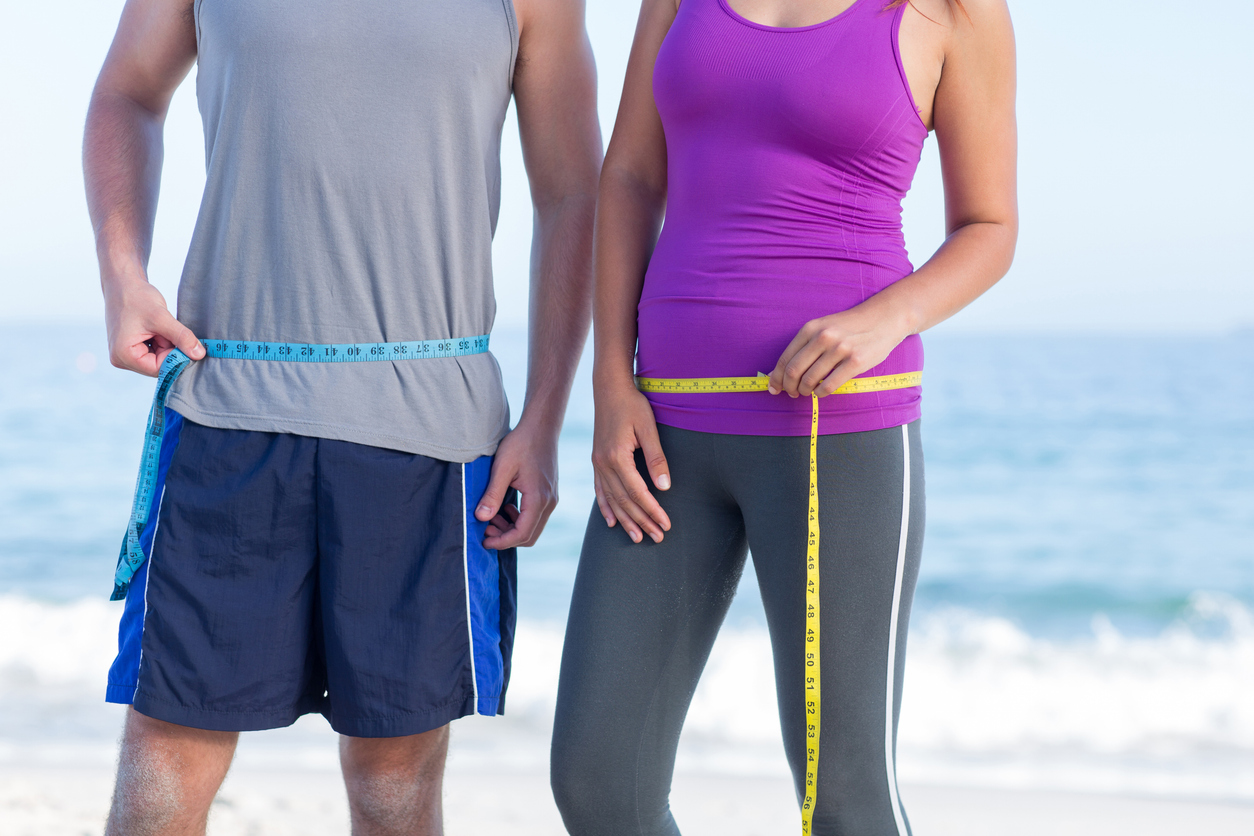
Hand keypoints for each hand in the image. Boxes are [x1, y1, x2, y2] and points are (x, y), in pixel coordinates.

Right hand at [105, 276, 204, 376]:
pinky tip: (157, 328)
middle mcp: (121, 359)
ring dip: (167, 345)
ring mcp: (125, 355)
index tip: (187, 344)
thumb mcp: (162, 318)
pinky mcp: (132, 348)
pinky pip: (154, 352)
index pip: (158, 369)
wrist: (123, 283)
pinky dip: (162, 341)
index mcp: (123, 356)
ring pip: (159, 358)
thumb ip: (182, 337)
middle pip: (158, 366)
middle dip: (170, 350)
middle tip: (170, 330)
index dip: (176, 358)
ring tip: (161, 327)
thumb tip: (200, 355)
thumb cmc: (136, 297)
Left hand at [475, 419, 559, 549]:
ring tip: (491, 518)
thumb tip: (480, 518)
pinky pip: (535, 516)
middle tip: (485, 530)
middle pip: (529, 536)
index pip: (522, 534)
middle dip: (506, 538)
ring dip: (511, 528)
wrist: (542, 426)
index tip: (483, 540)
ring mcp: (551, 498)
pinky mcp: (549, 493)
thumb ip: (492, 495)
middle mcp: (549, 502)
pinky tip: (504, 508)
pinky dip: (519, 519)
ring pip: (533, 527)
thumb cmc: (522, 443)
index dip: (501, 542)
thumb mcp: (502, 468)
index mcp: (538, 498)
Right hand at [590, 382, 670, 543]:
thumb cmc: (633, 405)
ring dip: (625, 520)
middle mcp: (604, 464)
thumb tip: (665, 487)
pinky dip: (606, 507)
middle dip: (642, 521)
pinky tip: (611, 522)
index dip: (653, 510)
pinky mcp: (597, 461)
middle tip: (658, 537)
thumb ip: (656, 458)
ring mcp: (597, 463)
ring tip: (638, 537)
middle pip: (625, 501)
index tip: (665, 524)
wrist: (609, 388)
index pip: (638, 492)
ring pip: (612, 499)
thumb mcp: (649, 427)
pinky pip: (600, 490)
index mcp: (617, 456)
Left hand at [768, 304, 910, 397]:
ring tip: (808, 392)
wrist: (883, 319)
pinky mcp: (855, 362)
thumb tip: (778, 372)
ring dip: (805, 391)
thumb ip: (803, 347)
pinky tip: (822, 392)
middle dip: (788, 387)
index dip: (776, 378)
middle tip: (792, 393)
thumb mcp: (823, 328)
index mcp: (811, 328)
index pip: (785, 359)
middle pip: (794, 372)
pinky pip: (829, 385)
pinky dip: (821, 393)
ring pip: (810, 380)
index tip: (774, 388)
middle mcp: (823, 337)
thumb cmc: (850, 327)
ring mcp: (839, 349)